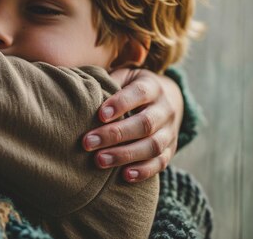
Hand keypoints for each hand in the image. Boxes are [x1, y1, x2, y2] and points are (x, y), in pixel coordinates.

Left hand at [82, 68, 183, 182]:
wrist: (168, 99)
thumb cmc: (132, 87)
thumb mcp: (123, 76)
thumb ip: (108, 82)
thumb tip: (81, 91)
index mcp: (152, 86)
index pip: (139, 93)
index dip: (120, 104)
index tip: (100, 115)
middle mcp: (165, 109)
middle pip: (145, 124)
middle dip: (115, 135)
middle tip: (88, 142)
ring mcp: (170, 131)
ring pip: (153, 146)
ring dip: (125, 155)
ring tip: (99, 160)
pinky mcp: (171, 149)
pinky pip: (161, 163)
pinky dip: (144, 171)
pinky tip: (124, 175)